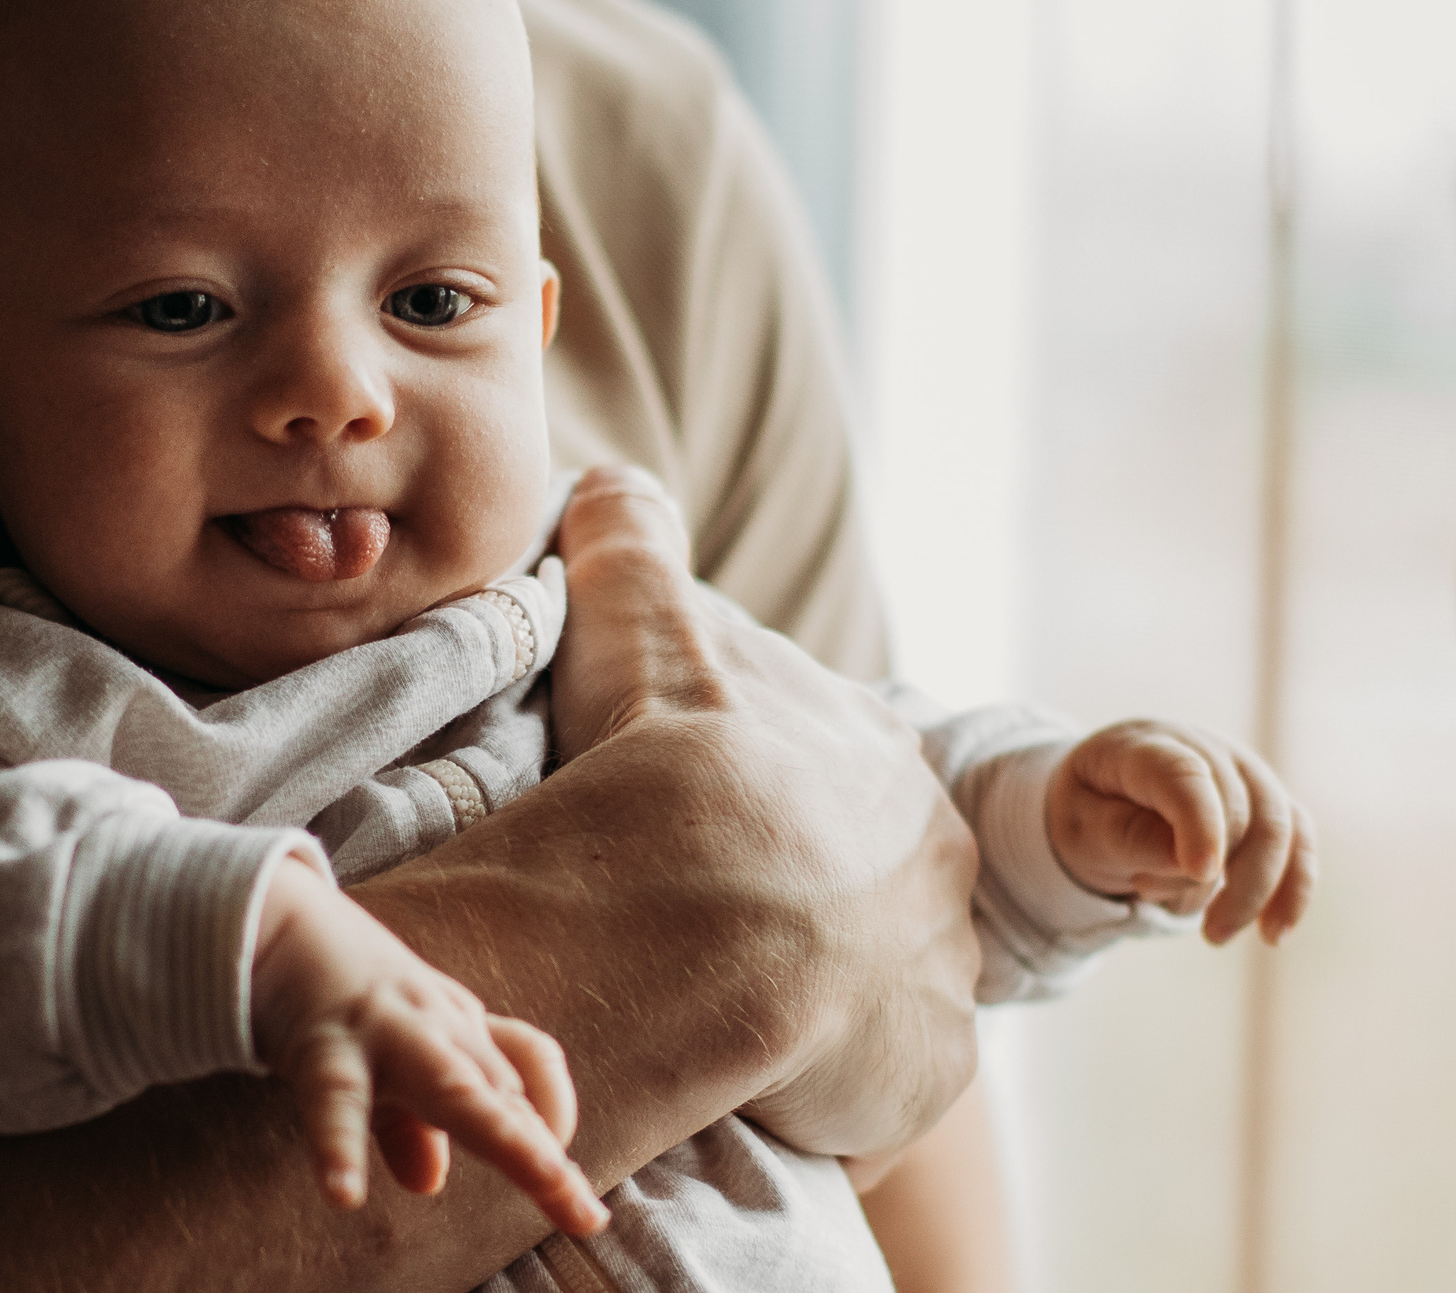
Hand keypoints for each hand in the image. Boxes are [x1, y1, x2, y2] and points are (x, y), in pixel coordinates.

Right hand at [249, 855, 607, 1237]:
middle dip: (542, 1152)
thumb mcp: (382, 1062)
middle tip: (583, 1211)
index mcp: (457, 1031)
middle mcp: (438, 1027)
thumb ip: (411, 1123)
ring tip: (542, 1171)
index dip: (553, 1122)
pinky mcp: (325, 1040)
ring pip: (452, 1084)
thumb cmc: (340, 1000)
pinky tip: (341, 1194)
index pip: (525, 1071)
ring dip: (499, 1129)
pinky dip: (338, 1144)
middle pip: (505, 1089)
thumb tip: (428, 1183)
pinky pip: (337, 1096)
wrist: (270, 921)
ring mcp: (388, 1029)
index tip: (577, 1200)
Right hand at [545, 463, 981, 1159]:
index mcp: (874, 752)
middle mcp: (935, 851)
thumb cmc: (676, 758)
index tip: (701, 812)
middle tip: (705, 914)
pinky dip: (829, 1071)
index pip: (826, 765)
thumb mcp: (639, 623)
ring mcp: (938, 962)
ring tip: (725, 1002)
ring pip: (883, 972)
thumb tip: (608, 477)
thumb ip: (629, 545)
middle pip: (871, 869)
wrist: (710, 914)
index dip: (763, 786)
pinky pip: (879, 1068)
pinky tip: (761, 1067)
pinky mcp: (926, 1062)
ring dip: (823, 986)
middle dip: (806, 889)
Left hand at [1046, 719, 1317, 943]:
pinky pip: (1299, 844)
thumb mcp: (1081, 824)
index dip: (1199, 822)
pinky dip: (1292, 891)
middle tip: (1146, 895)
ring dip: (1253, 892)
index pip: (1184, 775)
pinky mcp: (1270, 802)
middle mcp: (1205, 749)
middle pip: (1236, 811)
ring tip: (1213, 935)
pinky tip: (1273, 934)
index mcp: (1144, 746)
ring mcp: (1245, 772)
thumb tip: (1194, 863)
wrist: (1104, 797)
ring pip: (1278, 831)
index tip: (1199, 871)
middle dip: (1205, 873)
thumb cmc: (1090, 810)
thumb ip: (1129, 836)